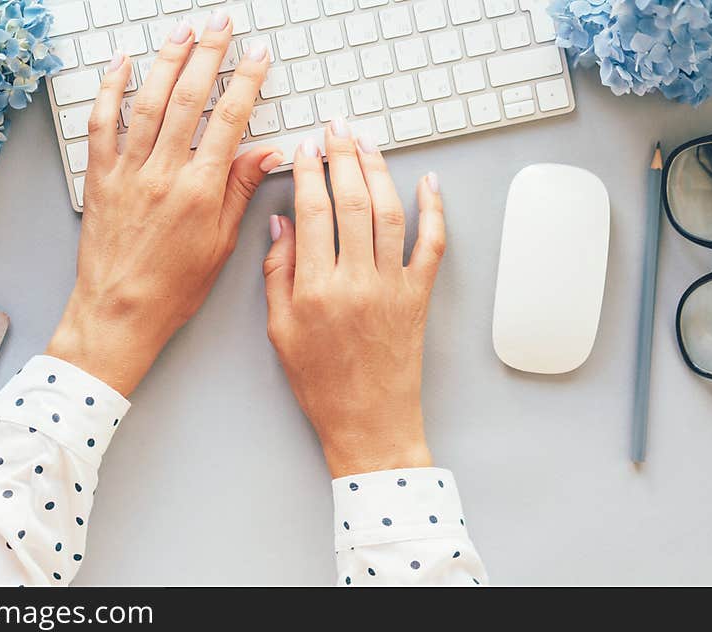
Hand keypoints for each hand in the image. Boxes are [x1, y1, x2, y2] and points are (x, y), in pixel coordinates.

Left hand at [48, 12, 280, 395]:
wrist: (120, 312)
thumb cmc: (172, 288)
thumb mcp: (220, 245)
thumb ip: (239, 192)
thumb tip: (265, 153)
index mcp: (198, 191)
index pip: (229, 121)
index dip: (246, 82)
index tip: (257, 56)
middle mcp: (162, 174)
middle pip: (188, 99)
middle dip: (209, 54)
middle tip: (221, 24)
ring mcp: (127, 172)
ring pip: (148, 101)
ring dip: (167, 61)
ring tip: (183, 31)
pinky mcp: (100, 177)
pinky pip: (102, 124)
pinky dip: (110, 89)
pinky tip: (121, 65)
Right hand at [262, 119, 445, 477]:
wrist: (369, 423)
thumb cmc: (321, 384)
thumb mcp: (280, 332)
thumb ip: (277, 274)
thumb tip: (281, 224)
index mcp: (316, 289)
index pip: (312, 212)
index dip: (310, 171)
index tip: (307, 148)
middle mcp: (356, 281)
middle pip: (352, 201)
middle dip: (344, 156)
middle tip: (338, 128)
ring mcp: (393, 286)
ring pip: (390, 212)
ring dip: (380, 171)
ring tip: (369, 143)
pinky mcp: (419, 296)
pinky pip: (432, 244)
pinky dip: (434, 210)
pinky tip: (429, 183)